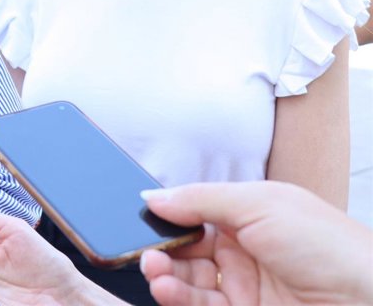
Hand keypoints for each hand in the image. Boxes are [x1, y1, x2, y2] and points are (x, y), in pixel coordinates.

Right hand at [140, 181, 372, 305]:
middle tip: (144, 249)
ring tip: (152, 270)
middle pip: (187, 250)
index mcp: (250, 216)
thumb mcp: (260, 203)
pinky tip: (165, 288)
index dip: (169, 216)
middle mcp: (245, 252)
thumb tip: (152, 198)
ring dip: (164, 275)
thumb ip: (201, 199)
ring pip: (188, 281)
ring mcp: (245, 288)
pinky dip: (176, 296)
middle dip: (161, 248)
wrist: (369, 300)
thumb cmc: (328, 245)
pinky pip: (200, 305)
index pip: (195, 214)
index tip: (143, 218)